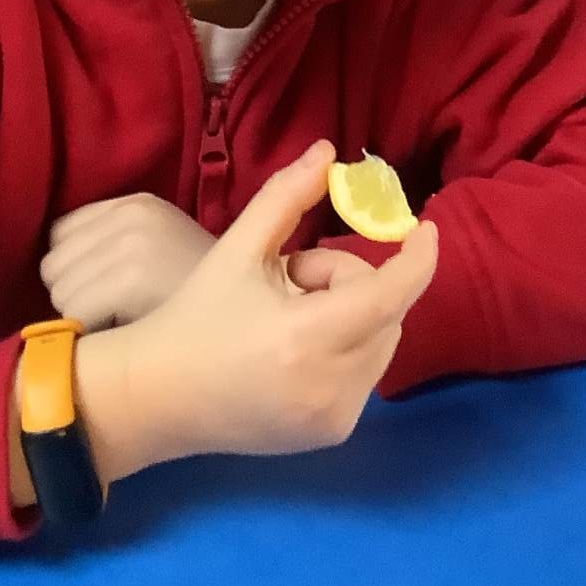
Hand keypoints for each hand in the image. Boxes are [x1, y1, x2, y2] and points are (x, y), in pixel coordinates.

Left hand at [41, 194, 214, 328]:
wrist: (248, 319)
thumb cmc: (201, 299)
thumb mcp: (159, 250)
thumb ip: (112, 245)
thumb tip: (50, 267)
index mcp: (136, 203)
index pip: (61, 233)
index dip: (76, 269)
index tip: (102, 292)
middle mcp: (131, 215)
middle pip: (54, 263)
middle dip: (74, 293)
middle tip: (113, 313)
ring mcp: (131, 244)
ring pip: (60, 291)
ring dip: (80, 316)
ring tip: (121, 323)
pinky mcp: (131, 278)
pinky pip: (73, 312)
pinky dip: (89, 332)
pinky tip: (123, 334)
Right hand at [76, 141, 437, 482]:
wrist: (160, 397)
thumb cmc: (197, 316)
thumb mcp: (239, 248)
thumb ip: (287, 197)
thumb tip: (328, 151)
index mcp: (307, 337)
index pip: (390, 295)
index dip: (416, 258)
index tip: (424, 227)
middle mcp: (331, 385)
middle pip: (385, 311)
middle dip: (352, 281)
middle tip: (292, 278)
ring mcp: (335, 417)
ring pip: (381, 341)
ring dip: (352, 316)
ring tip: (290, 316)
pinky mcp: (333, 434)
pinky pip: (366, 373)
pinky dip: (347, 350)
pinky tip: (294, 352)